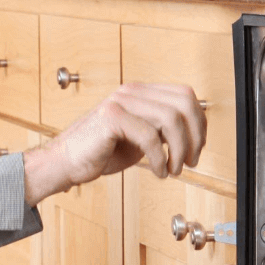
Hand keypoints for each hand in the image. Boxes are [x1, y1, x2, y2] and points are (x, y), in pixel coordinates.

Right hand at [22, 83, 206, 206]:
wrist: (65, 163)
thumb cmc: (99, 153)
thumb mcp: (140, 139)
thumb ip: (162, 130)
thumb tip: (192, 134)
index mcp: (140, 93)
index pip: (184, 95)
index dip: (199, 122)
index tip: (198, 147)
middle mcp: (131, 92)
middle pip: (183, 102)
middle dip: (195, 135)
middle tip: (190, 160)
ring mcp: (121, 101)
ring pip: (170, 119)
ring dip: (179, 149)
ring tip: (174, 169)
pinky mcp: (111, 118)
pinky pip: (149, 136)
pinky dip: (160, 159)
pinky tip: (158, 172)